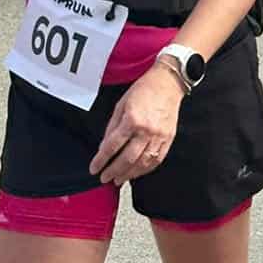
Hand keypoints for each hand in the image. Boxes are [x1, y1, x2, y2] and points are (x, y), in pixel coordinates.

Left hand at [89, 64, 182, 184]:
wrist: (167, 83)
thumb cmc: (143, 90)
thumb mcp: (121, 105)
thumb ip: (112, 127)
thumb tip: (104, 148)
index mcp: (132, 120)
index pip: (112, 146)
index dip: (101, 160)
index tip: (94, 168)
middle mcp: (146, 130)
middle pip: (127, 159)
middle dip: (113, 171)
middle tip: (104, 178)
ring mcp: (159, 136)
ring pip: (142, 163)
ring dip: (129, 174)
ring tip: (119, 179)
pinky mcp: (168, 139)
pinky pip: (156, 160)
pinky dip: (145, 170)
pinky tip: (136, 173)